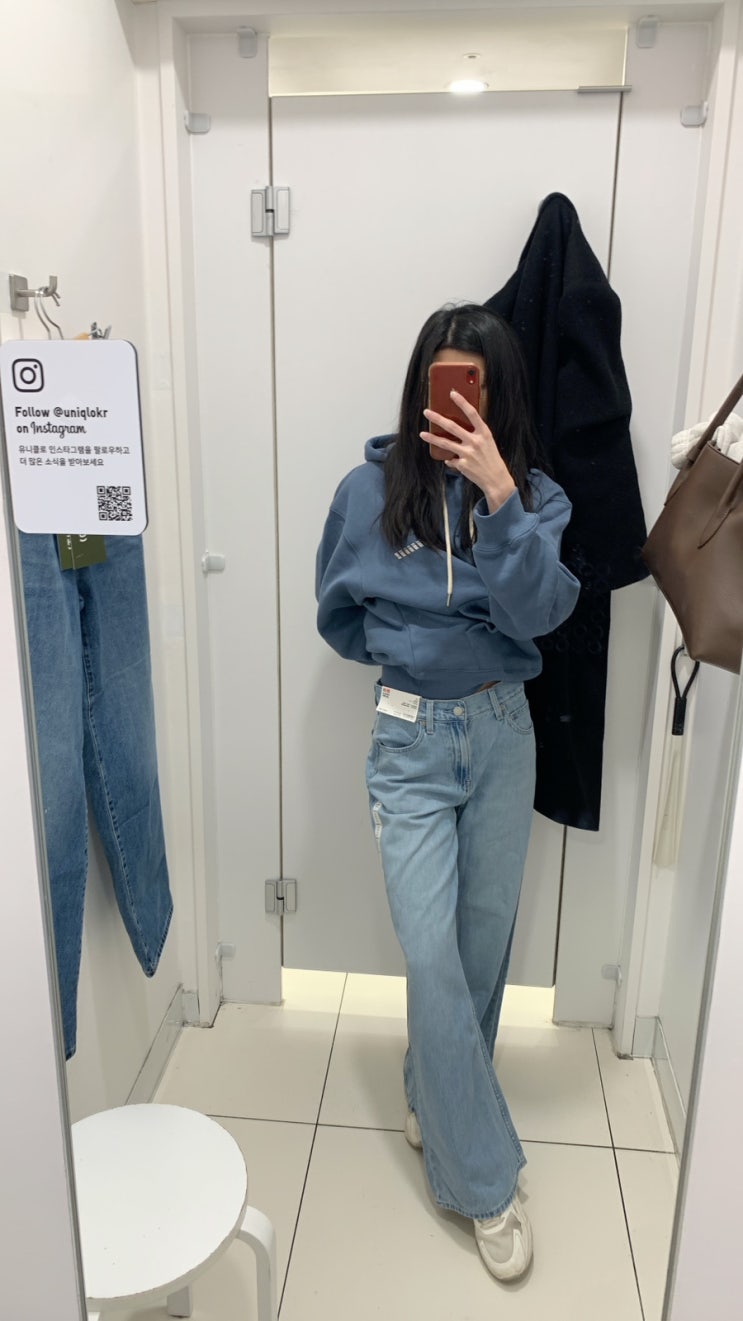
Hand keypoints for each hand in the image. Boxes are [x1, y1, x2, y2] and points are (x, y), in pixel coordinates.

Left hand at [421, 391, 515, 512]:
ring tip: (422, 433)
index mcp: (484, 433)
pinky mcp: (462, 464)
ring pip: (445, 443)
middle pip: (452, 426)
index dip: (462, 402)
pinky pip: (451, 459)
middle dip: (437, 418)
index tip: (452, 393)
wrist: (496, 479)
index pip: (472, 413)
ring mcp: (468, 453)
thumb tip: (456, 427)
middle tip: (426, 412)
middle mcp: (476, 441)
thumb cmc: (491, 458)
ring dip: (432, 438)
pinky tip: (452, 460)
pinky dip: (450, 459)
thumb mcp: (487, 442)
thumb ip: (475, 434)